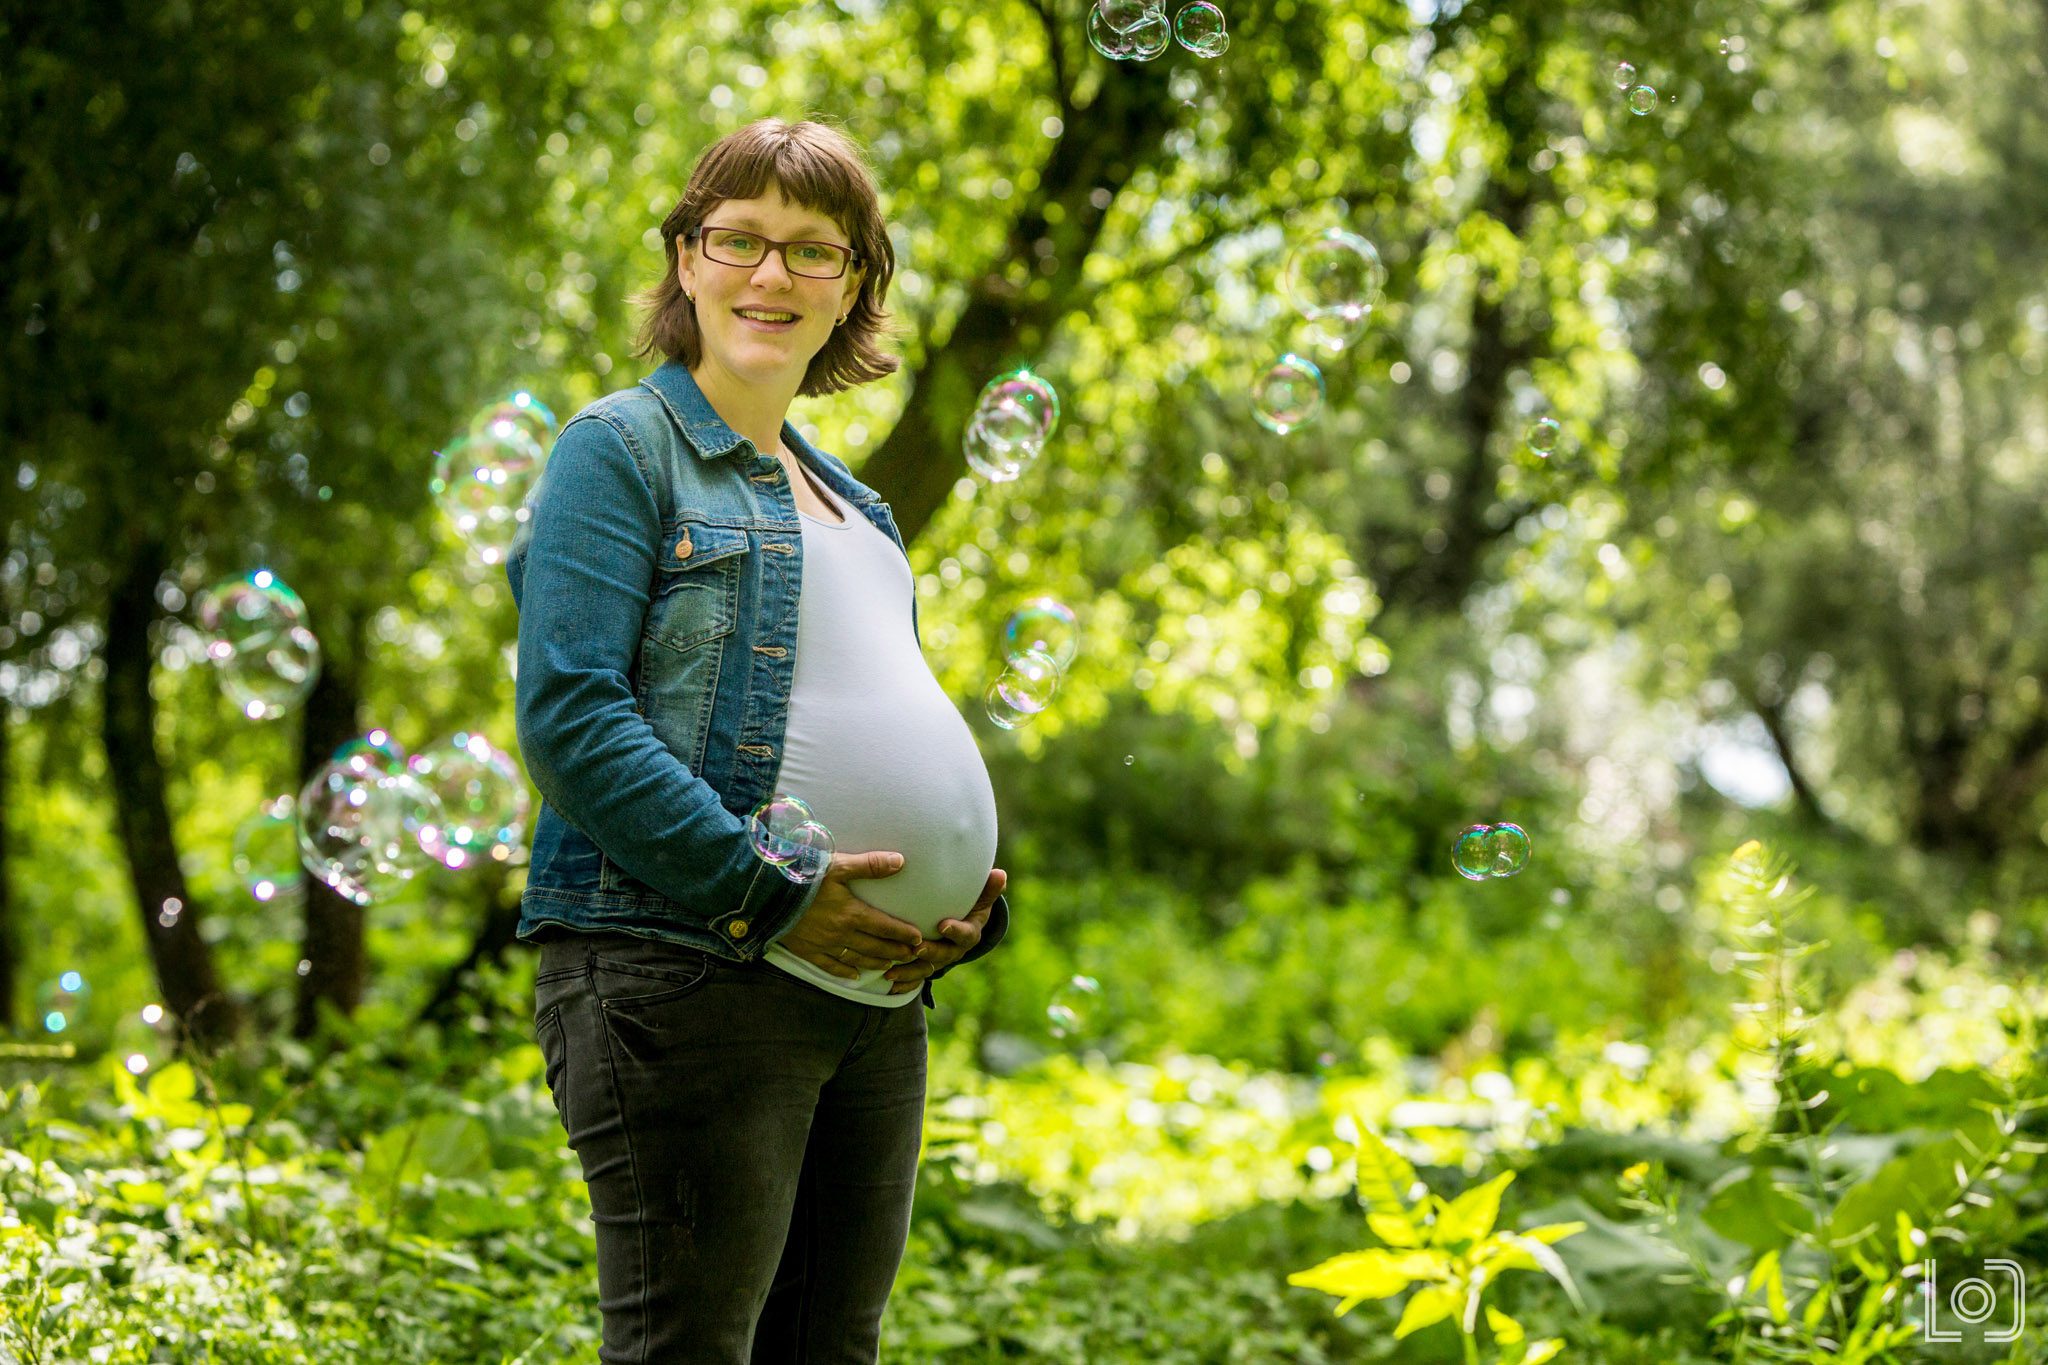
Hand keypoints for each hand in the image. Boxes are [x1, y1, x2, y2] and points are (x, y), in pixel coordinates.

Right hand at [778, 850, 923, 979]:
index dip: (903, 934)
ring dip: (876, 963)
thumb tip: (900, 861)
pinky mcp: (807, 950)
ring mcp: (824, 945)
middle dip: (896, 952)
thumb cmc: (803, 876)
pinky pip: (830, 966)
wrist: (767, 896)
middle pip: (875, 947)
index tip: (918, 939)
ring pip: (857, 958)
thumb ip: (869, 865)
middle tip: (912, 956)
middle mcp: (841, 933)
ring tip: (891, 965)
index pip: (885, 927)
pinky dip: (844, 971)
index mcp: (852, 913)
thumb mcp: (838, 865)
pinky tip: (854, 975)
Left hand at [885, 867, 1004, 995]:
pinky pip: (916, 980)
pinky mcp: (927, 968)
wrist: (959, 924)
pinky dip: (904, 984)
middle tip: (916, 948)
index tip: (943, 925)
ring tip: (892, 972)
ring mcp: (940, 961)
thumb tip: (1000, 874)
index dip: (956, 931)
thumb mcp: (980, 898)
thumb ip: (988, 889)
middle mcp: (956, 950)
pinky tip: (889, 985)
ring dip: (910, 972)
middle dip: (931, 953)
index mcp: (970, 933)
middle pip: (945, 955)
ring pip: (927, 970)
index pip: (966, 934)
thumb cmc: (969, 906)